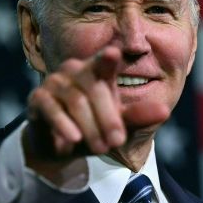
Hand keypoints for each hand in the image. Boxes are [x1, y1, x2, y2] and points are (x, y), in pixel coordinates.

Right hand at [23, 46, 167, 174]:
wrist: (61, 146)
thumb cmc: (94, 127)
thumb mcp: (119, 124)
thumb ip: (138, 116)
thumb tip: (165, 111)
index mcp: (97, 71)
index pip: (104, 62)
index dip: (107, 58)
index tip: (113, 54)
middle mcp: (75, 70)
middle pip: (93, 89)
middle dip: (107, 118)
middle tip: (116, 142)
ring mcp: (55, 82)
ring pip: (75, 101)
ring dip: (89, 127)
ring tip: (100, 148)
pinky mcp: (38, 98)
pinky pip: (51, 109)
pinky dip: (63, 125)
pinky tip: (73, 140)